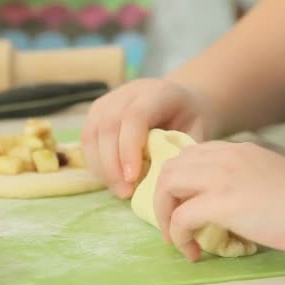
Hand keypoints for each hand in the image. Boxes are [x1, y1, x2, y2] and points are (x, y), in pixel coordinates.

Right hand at [82, 79, 211, 198]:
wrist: (179, 100)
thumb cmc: (189, 120)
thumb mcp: (197, 132)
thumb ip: (182, 152)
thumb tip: (167, 181)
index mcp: (157, 93)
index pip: (134, 117)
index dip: (129, 148)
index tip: (133, 178)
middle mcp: (127, 93)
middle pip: (109, 126)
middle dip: (112, 164)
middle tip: (125, 192)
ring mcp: (108, 101)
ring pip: (93, 133)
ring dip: (102, 167)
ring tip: (120, 190)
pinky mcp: (96, 113)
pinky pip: (87, 140)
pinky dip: (96, 163)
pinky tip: (112, 180)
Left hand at [154, 141, 284, 260]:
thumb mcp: (266, 174)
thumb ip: (241, 177)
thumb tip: (220, 200)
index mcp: (234, 149)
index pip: (188, 155)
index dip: (178, 181)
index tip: (180, 203)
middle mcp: (222, 156)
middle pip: (170, 168)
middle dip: (163, 197)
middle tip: (172, 223)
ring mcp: (220, 177)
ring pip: (167, 186)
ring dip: (164, 214)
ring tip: (176, 237)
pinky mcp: (221, 203)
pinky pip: (181, 217)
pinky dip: (179, 235)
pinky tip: (192, 249)